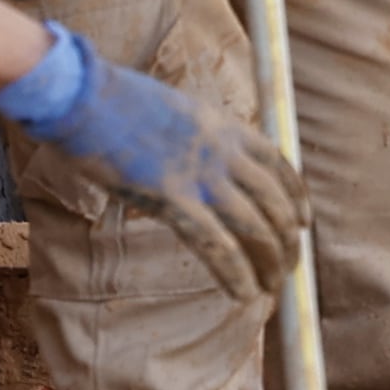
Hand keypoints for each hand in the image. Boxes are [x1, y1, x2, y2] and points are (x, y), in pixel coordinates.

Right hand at [0, 22, 305, 303]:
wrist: (84, 94)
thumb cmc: (115, 102)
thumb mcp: (176, 110)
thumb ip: (197, 138)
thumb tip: (199, 161)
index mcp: (225, 125)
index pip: (278, 164)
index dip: (297, 197)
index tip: (305, 222)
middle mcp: (223, 150)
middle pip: (274, 202)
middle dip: (287, 239)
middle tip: (290, 267)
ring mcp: (201, 174)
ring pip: (255, 227)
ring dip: (270, 262)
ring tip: (274, 287)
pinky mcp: (172, 197)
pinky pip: (217, 245)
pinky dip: (236, 274)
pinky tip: (245, 294)